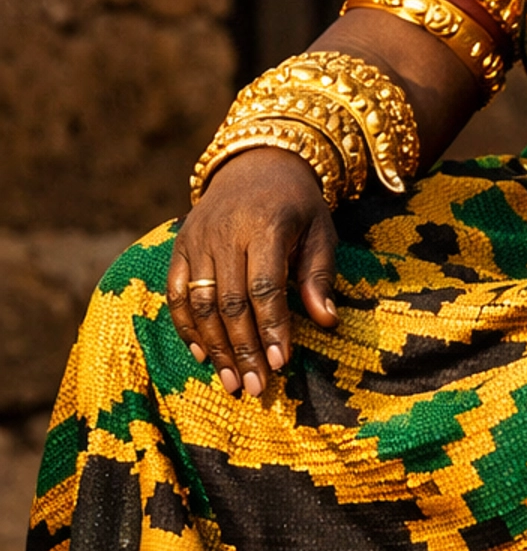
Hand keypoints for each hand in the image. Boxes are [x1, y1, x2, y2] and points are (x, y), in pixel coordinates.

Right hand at [166, 149, 338, 397]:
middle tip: (257, 387)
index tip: (281, 362)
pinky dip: (186, 327)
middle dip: (244, 349)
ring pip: (200, 303)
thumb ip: (319, 274)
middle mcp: (224, 232)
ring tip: (233, 381)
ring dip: (215, 347)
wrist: (256, 162)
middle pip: (229, 302)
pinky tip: (202, 355)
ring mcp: (197, 239)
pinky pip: (176, 293)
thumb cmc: (297, 205)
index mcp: (264, 225)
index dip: (271, 327)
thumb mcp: (320, 230)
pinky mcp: (180, 246)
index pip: (264, 286)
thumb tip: (326, 321)